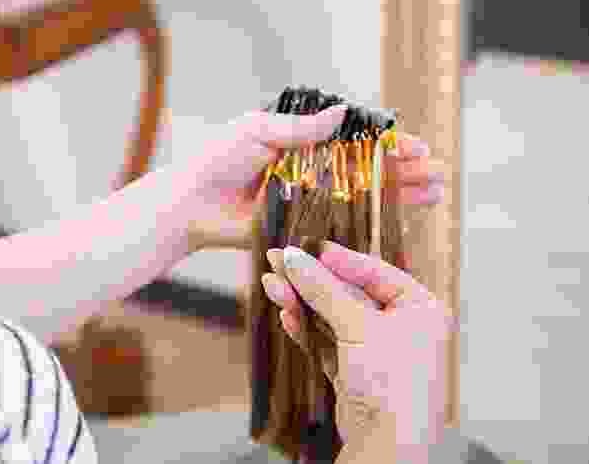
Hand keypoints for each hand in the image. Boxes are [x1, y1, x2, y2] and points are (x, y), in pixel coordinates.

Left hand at [184, 108, 445, 251]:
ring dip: (399, 194)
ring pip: (363, 196)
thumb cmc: (217, 161)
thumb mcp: (256, 131)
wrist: (190, 204)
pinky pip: (342, 225)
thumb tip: (343, 111)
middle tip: (437, 173)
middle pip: (368, 169)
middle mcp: (312, 169)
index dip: (387, 143)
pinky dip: (370, 223)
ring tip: (434, 193)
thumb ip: (299, 128)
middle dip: (404, 170)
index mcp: (303, 141)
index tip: (414, 147)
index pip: (355, 139)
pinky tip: (399, 221)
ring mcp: (310, 199)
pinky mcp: (303, 227)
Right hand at [261, 243, 453, 459]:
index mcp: (418, 307)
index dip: (337, 258)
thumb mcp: (359, 325)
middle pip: (346, 292)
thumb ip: (324, 289)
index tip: (306, 247)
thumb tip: (295, 258)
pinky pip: (326, 340)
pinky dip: (305, 328)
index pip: (373, 271)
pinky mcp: (353, 371)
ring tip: (272, 286)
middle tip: (278, 262)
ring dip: (301, 302)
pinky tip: (286, 314)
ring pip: (331, 316)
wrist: (388, 445)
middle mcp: (400, 326)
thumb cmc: (395, 385)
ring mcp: (375, 350)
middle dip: (310, 281)